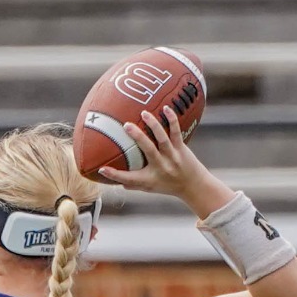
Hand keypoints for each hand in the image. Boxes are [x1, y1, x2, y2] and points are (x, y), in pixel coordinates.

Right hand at [97, 107, 232, 217]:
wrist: (194, 187)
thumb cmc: (168, 186)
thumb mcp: (149, 187)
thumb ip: (131, 183)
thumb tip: (110, 176)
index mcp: (149, 178)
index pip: (128, 178)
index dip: (114, 175)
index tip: (101, 168)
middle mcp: (160, 167)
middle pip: (147, 150)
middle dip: (137, 137)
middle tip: (125, 125)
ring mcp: (172, 157)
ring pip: (162, 138)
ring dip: (153, 125)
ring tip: (144, 113)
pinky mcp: (181, 148)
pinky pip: (176, 132)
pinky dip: (172, 119)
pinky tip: (166, 108)